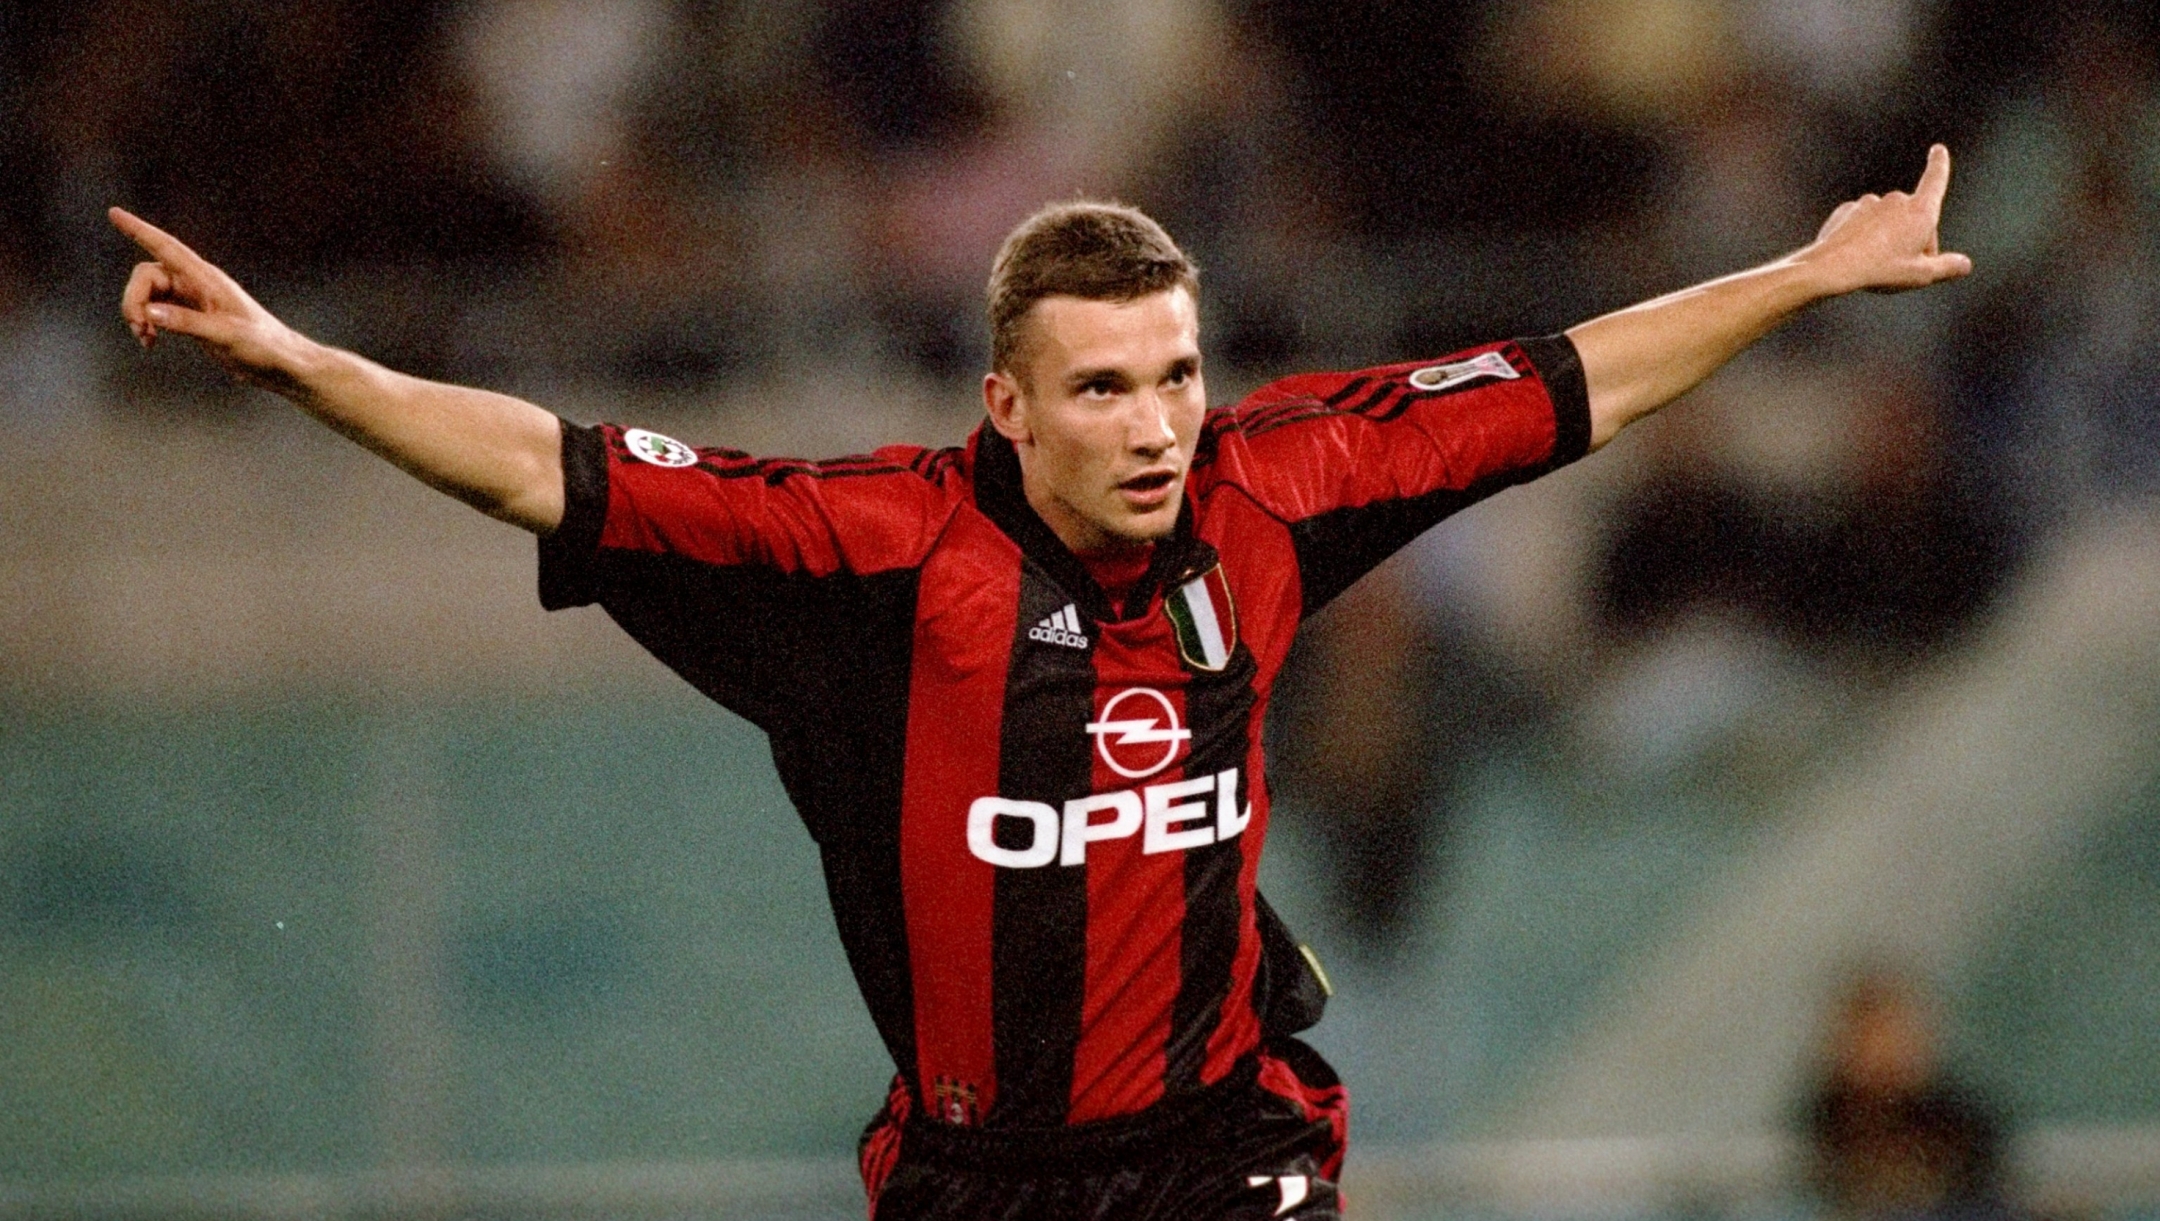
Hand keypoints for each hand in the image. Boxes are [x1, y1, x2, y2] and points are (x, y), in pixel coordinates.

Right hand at [111, 207, 306, 385]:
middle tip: (139, 327)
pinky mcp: (192, 317)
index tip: (114, 213)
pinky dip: (147, 323)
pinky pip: (156, 310)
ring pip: (148, 293)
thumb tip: (150, 312)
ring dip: (138, 313)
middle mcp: (197, 284)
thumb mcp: (224, 335)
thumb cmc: (262, 346)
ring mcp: (193, 299)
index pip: (166, 247)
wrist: (281, 364)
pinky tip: (149, 342)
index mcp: (206, 279)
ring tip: (145, 338)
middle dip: (134, 298)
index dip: (139, 230)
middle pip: (146, 275)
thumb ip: (187, 323)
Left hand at [1796, 144, 1973, 295]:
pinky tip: (1857, 255)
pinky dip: (1863, 237)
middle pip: (1912, 218)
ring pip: (1885, 222)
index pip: (1935, 180)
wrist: (1832, 267)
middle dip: (1913, 239)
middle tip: (1903, 267)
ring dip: (1887, 238)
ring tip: (1877, 263)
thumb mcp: (1921, 275)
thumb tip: (1964, 264)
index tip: (1938, 150)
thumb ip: (1947, 267)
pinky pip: (1862, 224)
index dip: (1939, 165)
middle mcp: (1896, 200)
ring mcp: (1869, 203)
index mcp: (1920, 211)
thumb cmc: (1881, 270)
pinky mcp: (1847, 211)